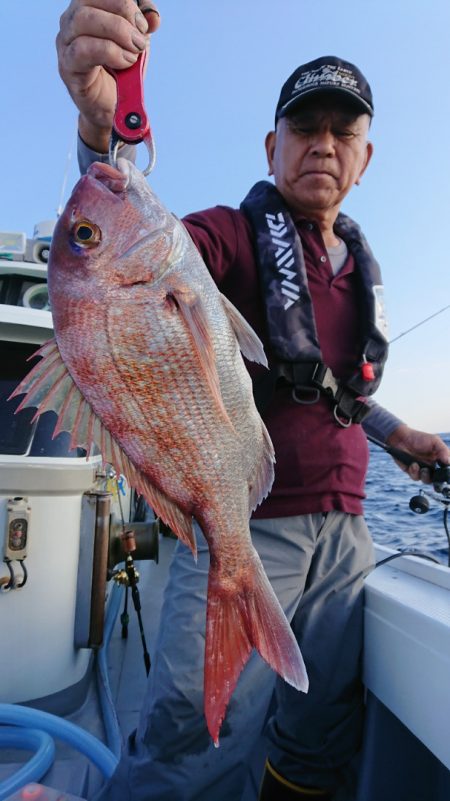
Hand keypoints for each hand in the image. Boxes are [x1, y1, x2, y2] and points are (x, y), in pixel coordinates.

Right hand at [56, 0, 159, 152]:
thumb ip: (144, 25)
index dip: (127, 2)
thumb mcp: (137, 42)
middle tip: (140, 40)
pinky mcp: (67, 66)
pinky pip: (83, 50)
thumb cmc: (120, 71)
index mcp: (87, 8)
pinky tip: (124, 63)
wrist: (111, 107)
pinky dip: (110, 53)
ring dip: (117, 34)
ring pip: (84, 20)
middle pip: (90, 0)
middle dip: (124, 15)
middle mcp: (71, 21)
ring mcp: (65, 43)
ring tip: (134, 53)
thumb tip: (153, 17)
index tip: (144, 23)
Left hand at [386, 423, 449, 482]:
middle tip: (435, 476)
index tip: (445, 473)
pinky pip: (415, 477)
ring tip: (423, 469)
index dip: (446, 474)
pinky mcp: (412, 472)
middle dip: (437, 481)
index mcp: (439, 459)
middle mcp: (432, 466)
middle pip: (438, 479)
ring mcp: (422, 470)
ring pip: (427, 480)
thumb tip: (449, 462)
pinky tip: (413, 465)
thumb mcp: (434, 441)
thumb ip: (443, 451)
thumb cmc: (418, 438)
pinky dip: (415, 472)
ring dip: (426, 476)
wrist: (401, 438)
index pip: (446, 469)